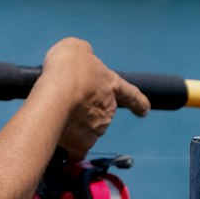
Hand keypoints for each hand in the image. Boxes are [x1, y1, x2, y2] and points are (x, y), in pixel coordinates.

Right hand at [41, 36, 149, 158]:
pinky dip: (68, 147)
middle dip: (86, 112)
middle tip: (65, 104)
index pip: (131, 94)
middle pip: (100, 114)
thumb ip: (83, 55)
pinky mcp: (81, 144)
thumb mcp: (77, 49)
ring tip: (55, 116)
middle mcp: (108, 109)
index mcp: (111, 84)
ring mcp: (96, 128)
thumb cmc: (67, 68)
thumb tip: (82, 59)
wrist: (56, 93)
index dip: (138, 102)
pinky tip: (56, 140)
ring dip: (74, 127)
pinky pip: (75, 149)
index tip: (144, 110)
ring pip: (86, 131)